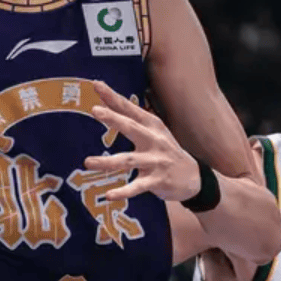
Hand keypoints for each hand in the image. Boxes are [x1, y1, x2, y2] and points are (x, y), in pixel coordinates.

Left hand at [83, 80, 199, 201]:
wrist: (193, 177)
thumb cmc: (165, 150)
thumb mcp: (154, 131)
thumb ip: (131, 118)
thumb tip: (106, 102)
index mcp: (152, 125)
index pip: (129, 108)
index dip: (113, 97)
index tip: (96, 84)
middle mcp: (154, 140)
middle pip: (131, 128)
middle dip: (113, 119)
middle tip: (95, 110)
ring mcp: (156, 161)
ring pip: (128, 160)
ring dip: (107, 162)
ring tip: (88, 162)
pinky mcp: (157, 181)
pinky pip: (137, 187)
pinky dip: (123, 192)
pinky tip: (109, 195)